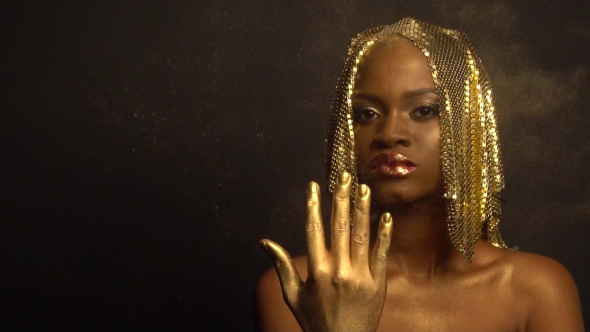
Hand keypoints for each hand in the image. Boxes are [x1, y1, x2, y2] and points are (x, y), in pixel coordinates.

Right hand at [260, 171, 392, 331]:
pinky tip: (386, 215)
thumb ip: (281, 266)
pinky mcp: (378, 283)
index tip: (314, 186)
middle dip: (342, 198)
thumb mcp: (292, 295)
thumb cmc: (314, 321)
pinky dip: (384, 233)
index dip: (313, 205)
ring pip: (362, 235)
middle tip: (344, 177)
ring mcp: (360, 275)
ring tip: (364, 187)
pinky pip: (381, 253)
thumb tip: (265, 243)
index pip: (314, 229)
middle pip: (340, 226)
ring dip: (363, 209)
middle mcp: (338, 270)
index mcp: (316, 271)